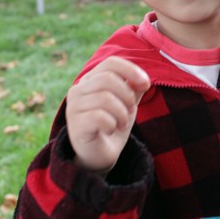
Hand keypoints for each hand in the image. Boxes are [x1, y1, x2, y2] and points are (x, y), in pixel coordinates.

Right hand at [65, 57, 150, 172]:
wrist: (98, 155)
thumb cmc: (112, 125)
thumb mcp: (126, 103)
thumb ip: (134, 88)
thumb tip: (144, 81)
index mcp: (90, 80)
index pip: (111, 63)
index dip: (131, 70)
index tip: (146, 85)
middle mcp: (78, 90)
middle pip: (108, 79)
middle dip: (127, 96)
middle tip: (130, 111)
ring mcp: (74, 107)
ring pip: (105, 98)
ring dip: (122, 113)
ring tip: (122, 123)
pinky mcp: (75, 125)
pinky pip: (100, 116)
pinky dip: (112, 124)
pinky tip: (110, 129)